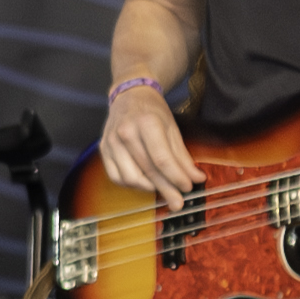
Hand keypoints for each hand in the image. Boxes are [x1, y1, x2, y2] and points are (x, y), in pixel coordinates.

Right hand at [98, 82, 201, 197]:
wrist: (129, 96)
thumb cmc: (152, 112)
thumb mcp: (172, 128)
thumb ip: (183, 156)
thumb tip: (196, 178)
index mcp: (146, 123)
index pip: (162, 159)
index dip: (177, 177)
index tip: (188, 187)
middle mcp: (126, 132)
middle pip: (148, 170)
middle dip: (166, 189)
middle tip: (178, 203)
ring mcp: (111, 142)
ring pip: (130, 177)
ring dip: (148, 188)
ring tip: (162, 189)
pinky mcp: (103, 149)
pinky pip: (116, 177)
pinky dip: (131, 185)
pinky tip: (144, 183)